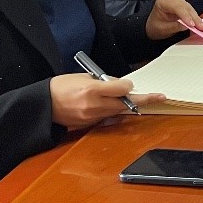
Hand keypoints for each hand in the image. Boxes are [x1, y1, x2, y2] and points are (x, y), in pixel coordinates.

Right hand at [49, 74, 164, 127]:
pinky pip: (107, 119)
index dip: (129, 87)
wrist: (41, 105)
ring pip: (118, 112)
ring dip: (128, 106)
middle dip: (143, 100)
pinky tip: (117, 107)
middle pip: (124, 104)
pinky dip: (114, 113)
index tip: (133, 85)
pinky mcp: (88, 125)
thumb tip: (120, 85)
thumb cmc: (61, 86)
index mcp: (91, 89)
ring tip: (140, 99)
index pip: (121, 89)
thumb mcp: (83, 76)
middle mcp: (93, 105)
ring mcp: (91, 117)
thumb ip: (103, 81)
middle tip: (160, 97)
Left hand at [144, 0, 202, 39]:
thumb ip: (175, 26)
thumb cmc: (155, 27)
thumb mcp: (163, 29)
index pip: (177, 6)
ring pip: (190, 9)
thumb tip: (187, 26)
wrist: (153, 27)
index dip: (185, 16)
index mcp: (163, 1)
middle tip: (202, 27)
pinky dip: (196, 18)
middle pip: (185, 7)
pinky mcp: (183, 6)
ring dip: (197, 19)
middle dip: (194, 18)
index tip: (192, 24)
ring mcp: (178, 1)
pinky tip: (200, 24)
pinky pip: (191, 11)